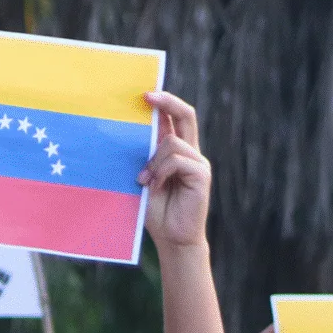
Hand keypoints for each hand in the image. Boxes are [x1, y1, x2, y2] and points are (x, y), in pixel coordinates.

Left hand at [141, 91, 210, 251]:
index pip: (176, 119)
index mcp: (177, 153)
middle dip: (167, 102)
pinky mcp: (201, 175)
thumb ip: (145, 159)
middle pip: (186, 116)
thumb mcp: (145, 179)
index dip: (164, 103)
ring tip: (144, 181)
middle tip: (147, 95)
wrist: (172, 239)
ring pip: (172, 143)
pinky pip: (177, 160)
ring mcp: (198, 163)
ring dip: (153, 161)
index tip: (145, 94)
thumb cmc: (155, 212)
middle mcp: (191, 153)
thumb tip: (131, 133)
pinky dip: (161, 172)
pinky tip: (154, 186)